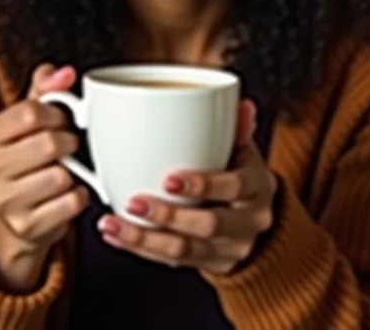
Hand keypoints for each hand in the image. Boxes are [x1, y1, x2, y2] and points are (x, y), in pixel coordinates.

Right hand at [0, 63, 88, 290]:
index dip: (57, 114)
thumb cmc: (30, 153)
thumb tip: (65, 73)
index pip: (30, 112)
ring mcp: (2, 202)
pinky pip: (70, 203)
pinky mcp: (25, 228)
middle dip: (70, 142)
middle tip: (70, 146)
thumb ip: (46, 88)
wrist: (22, 212)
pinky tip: (70, 193)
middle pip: (48, 144)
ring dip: (75, 172)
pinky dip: (79, 196)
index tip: (63, 120)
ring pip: (61, 176)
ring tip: (68, 170)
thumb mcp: (32, 117)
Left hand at [97, 100, 276, 274]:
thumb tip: (239, 105)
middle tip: (134, 201)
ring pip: (185, 250)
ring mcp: (228, 249)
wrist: (254, 217)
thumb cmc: (241, 172)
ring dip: (144, 238)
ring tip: (113, 223)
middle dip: (168, 216)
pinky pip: (171, 261)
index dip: (202, 185)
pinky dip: (140, 249)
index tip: (168, 179)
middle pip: (208, 225)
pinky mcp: (207, 263)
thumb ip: (237, 129)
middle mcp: (247, 223)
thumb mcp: (245, 150)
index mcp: (256, 187)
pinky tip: (116, 235)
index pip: (233, 187)